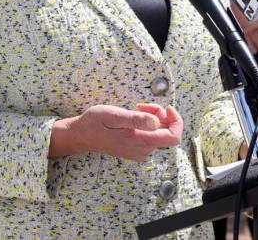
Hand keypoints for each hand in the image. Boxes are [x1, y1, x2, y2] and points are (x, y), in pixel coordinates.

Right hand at [50, 104, 183, 161]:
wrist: (80, 135)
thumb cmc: (95, 123)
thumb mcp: (114, 115)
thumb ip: (136, 119)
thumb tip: (156, 122)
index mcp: (140, 142)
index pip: (174, 137)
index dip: (176, 121)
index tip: (167, 107)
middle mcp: (143, 150)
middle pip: (166, 132)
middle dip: (161, 115)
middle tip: (142, 106)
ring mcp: (140, 151)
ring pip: (159, 132)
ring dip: (153, 117)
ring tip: (136, 109)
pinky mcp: (136, 148)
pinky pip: (151, 135)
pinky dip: (147, 122)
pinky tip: (134, 116)